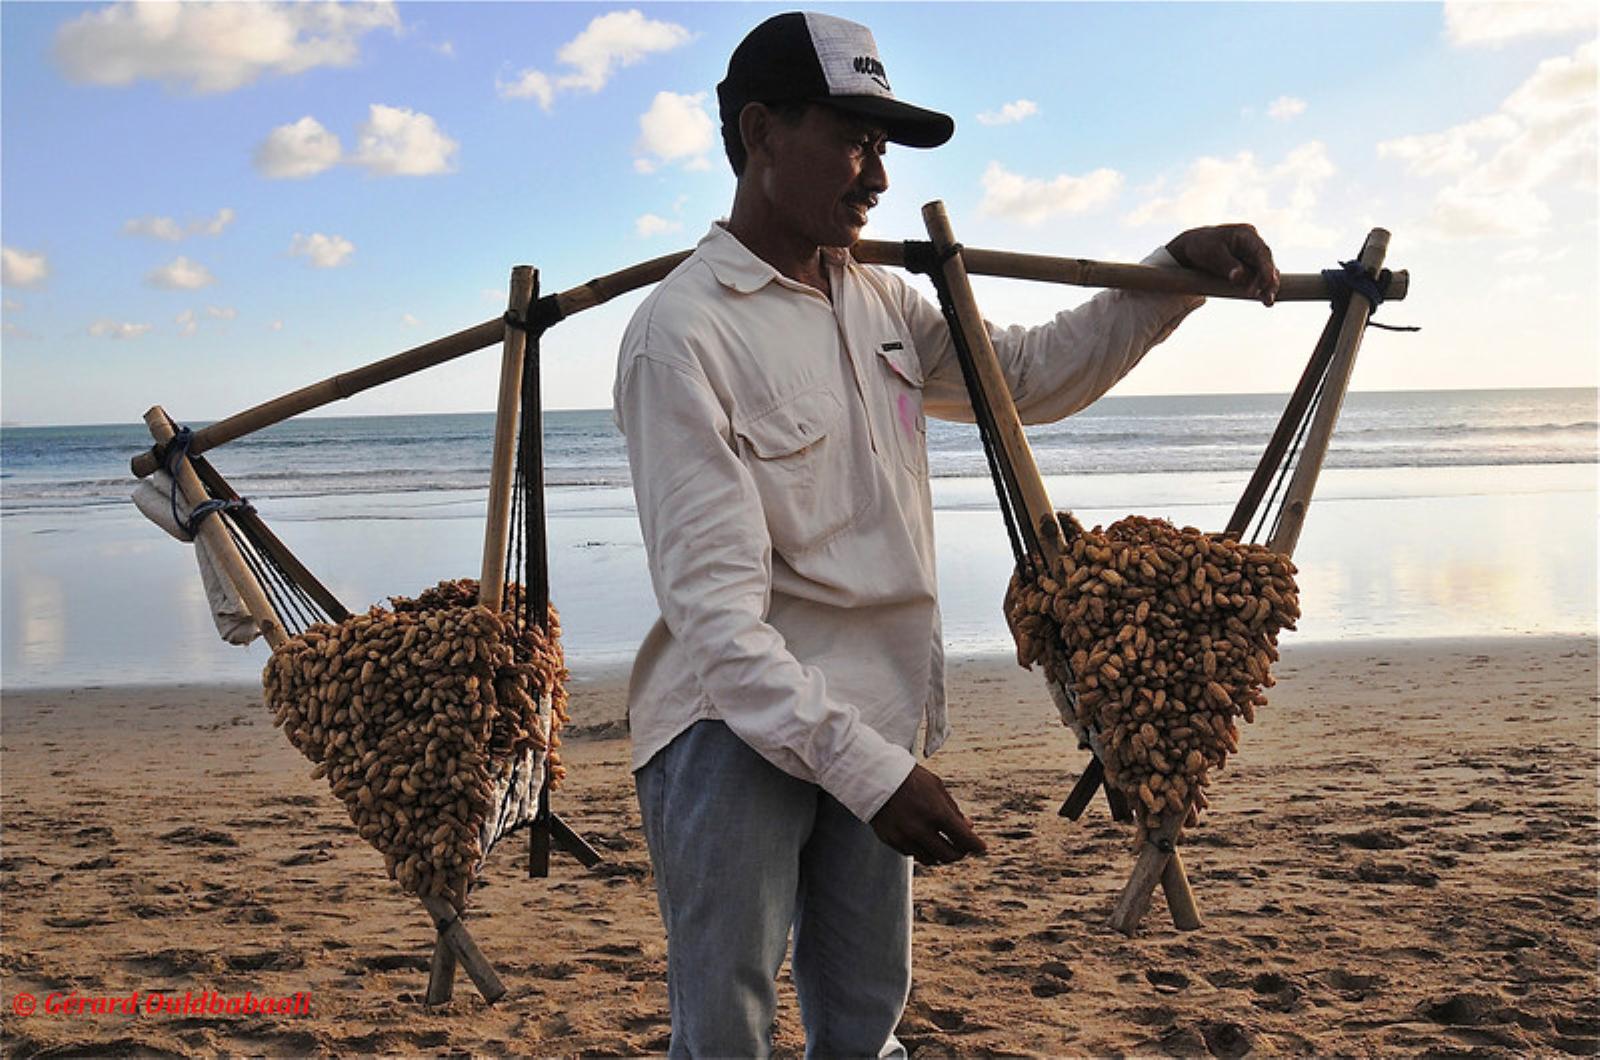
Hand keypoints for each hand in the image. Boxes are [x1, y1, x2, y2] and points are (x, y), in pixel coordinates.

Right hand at [870, 764, 986, 864]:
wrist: (874, 777)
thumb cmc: (910, 778)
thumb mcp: (936, 787)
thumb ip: (954, 810)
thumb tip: (969, 828)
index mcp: (936, 812)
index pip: (964, 839)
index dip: (977, 846)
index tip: (982, 848)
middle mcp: (921, 829)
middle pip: (949, 856)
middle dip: (960, 853)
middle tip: (962, 848)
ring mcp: (905, 837)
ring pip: (931, 859)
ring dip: (940, 854)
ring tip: (943, 844)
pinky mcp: (892, 841)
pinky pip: (913, 854)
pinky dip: (922, 850)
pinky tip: (923, 839)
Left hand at [1166, 223, 1279, 305]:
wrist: (1191, 248)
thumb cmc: (1200, 247)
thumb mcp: (1211, 253)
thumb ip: (1226, 264)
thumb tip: (1239, 277)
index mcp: (1246, 234)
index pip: (1262, 252)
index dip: (1266, 268)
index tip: (1266, 283)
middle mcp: (1253, 243)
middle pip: (1266, 263)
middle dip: (1269, 281)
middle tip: (1268, 299)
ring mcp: (1252, 254)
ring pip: (1265, 271)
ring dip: (1267, 287)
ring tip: (1268, 303)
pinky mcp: (1248, 265)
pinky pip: (1257, 277)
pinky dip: (1260, 287)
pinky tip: (1264, 299)